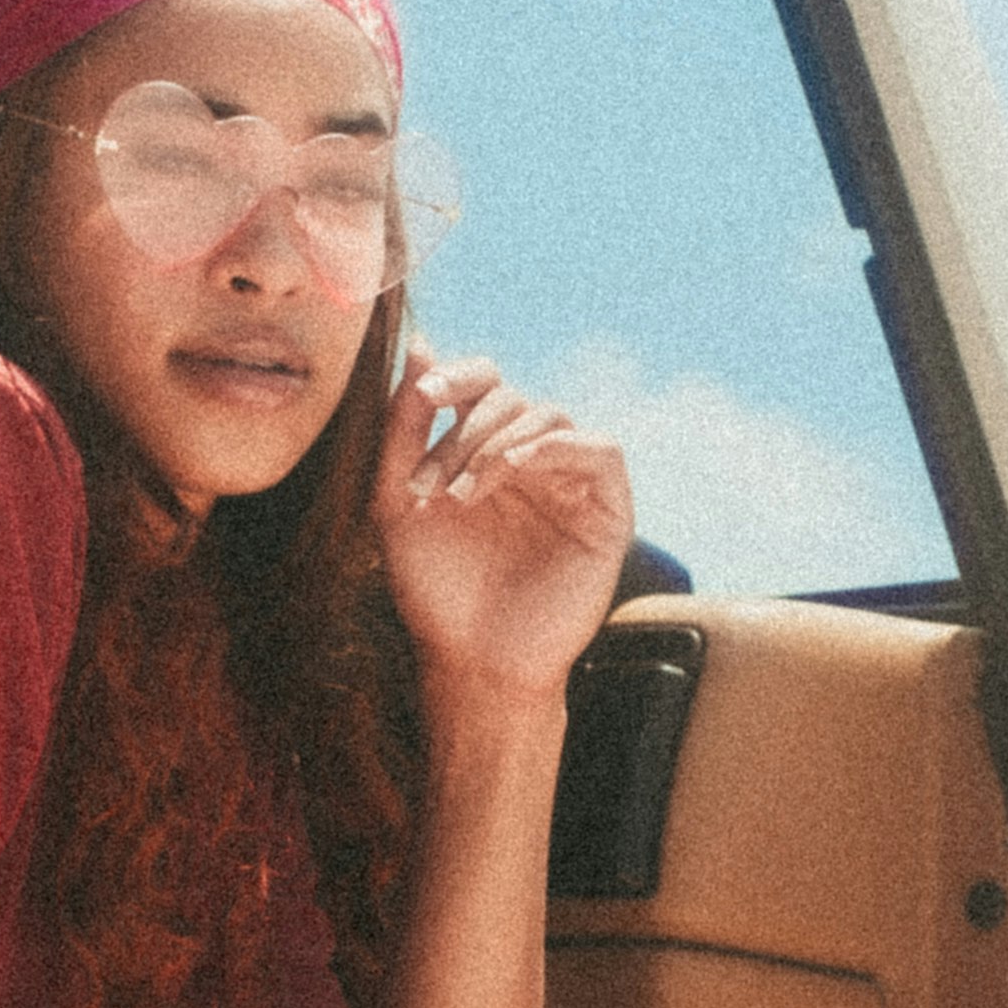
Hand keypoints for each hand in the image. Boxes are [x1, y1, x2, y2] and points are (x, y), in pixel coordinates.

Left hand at [371, 352, 633, 716]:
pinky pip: (600, 449)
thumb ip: (403, 426)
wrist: (472, 661)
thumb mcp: (398, 499)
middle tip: (433, 483)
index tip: (423, 397)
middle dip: (466, 432)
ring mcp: (572, 482)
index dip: (458, 377)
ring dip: (500, 442)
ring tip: (464, 493)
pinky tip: (515, 470)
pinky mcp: (608, 510)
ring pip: (550, 416)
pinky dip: (555, 446)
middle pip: (512, 397)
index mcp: (485, 451)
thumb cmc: (437, 589)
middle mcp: (532, 460)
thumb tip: (423, 345)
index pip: (484, 383)